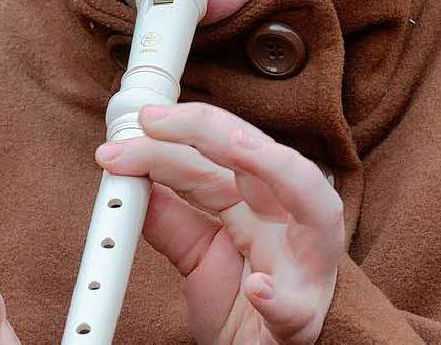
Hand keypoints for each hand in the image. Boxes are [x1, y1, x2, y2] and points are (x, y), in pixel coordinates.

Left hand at [95, 103, 343, 344]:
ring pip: (313, 206)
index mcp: (259, 202)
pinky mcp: (301, 318)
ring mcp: (302, 266)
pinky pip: (295, 305)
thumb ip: (169, 218)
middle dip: (213, 130)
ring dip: (278, 169)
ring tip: (238, 150)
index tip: (127, 135)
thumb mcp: (197, 254)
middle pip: (262, 157)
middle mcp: (287, 221)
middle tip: (160, 122)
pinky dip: (278, 296)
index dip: (171, 137)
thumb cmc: (242, 304)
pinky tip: (257, 288)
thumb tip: (131, 177)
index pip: (216, 156)